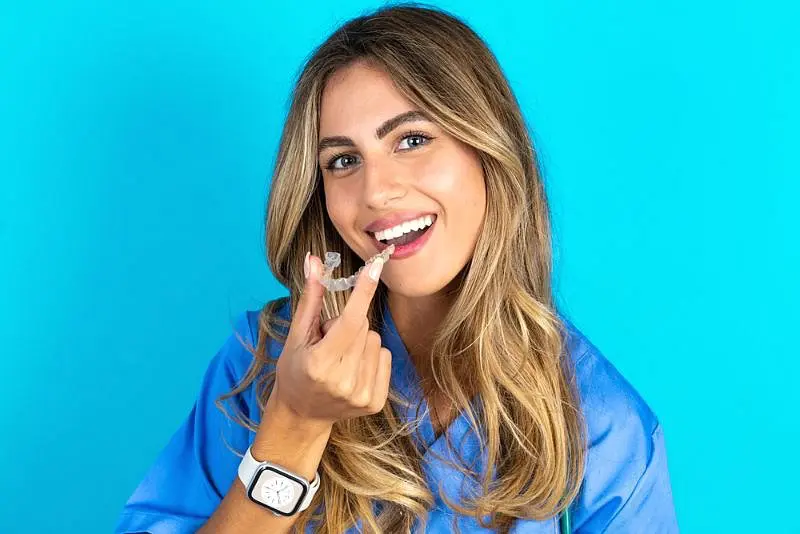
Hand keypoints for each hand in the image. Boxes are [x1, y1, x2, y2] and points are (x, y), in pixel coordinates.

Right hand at [270, 253, 391, 423]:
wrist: (301, 415)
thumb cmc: (295, 370)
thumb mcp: (296, 336)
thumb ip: (310, 299)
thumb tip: (314, 261)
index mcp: (320, 364)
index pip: (349, 320)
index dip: (363, 291)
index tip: (375, 266)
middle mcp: (344, 381)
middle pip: (363, 326)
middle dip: (347, 324)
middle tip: (329, 342)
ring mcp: (361, 394)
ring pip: (376, 340)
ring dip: (360, 341)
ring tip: (339, 358)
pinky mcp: (375, 402)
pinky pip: (385, 357)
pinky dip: (371, 357)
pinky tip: (353, 370)